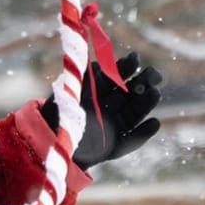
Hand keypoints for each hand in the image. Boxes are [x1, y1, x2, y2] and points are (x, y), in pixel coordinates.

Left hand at [43, 51, 162, 169]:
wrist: (49, 143)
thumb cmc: (55, 115)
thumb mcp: (68, 93)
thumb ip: (84, 81)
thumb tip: (100, 65)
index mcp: (97, 92)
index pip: (116, 76)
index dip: (126, 67)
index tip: (134, 58)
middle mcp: (109, 107)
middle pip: (131, 92)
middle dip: (143, 82)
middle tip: (154, 75)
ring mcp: (113, 126)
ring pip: (134, 112)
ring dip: (146, 103)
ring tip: (155, 93)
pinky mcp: (115, 145)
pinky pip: (132, 139)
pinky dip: (144, 132)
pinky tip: (155, 123)